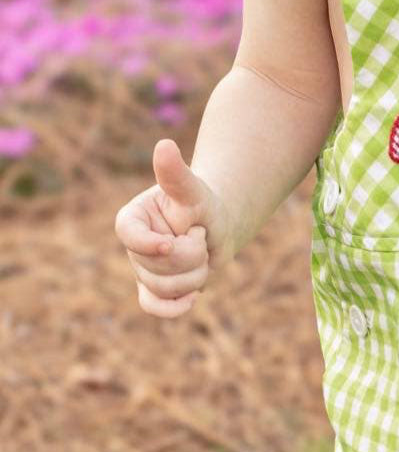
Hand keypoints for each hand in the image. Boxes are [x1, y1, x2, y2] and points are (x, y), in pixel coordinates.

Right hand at [114, 139, 229, 318]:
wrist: (216, 226)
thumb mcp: (193, 189)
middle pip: (156, 266)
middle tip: (200, 238)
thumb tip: (164, 145)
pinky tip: (193, 298)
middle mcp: (134, 247)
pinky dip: (174, 306)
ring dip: (196, 274)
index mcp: (132, 219)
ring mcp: (142, 270)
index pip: (128, 236)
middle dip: (190, 254)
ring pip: (164, 287)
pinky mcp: (155, 290)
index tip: (170, 242)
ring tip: (201, 254)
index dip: (149, 244)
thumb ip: (176, 173)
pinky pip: (155, 306)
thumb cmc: (202, 203)